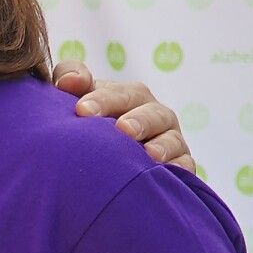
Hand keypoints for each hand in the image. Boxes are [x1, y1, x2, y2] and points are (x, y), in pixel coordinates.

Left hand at [53, 62, 195, 172]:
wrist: (109, 166)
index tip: (82, 110)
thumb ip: (69, 79)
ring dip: (163, 145)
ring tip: (150, 154)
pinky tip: (169, 174)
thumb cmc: (90, 126)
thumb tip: (67, 81)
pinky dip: (179, 169)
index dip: (102, 99)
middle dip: (139, 120)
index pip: (119, 94)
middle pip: (151, 112)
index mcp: (130, 97)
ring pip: (172, 139)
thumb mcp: (80, 100)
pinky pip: (185, 168)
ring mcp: (170, 141)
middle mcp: (153, 116)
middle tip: (123, 129)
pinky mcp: (180, 167)